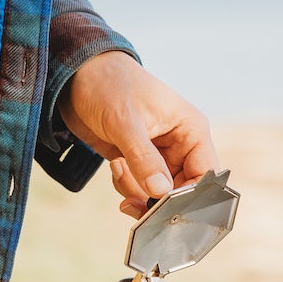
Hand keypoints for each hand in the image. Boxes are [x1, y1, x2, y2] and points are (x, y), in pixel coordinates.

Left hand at [59, 51, 218, 213]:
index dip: (190, 195)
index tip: (163, 204)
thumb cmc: (109, 86)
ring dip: (136, 190)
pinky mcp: (138, 161)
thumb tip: (160, 191)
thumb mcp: (126, 122)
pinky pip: (139, 187)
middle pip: (182, 190)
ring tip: (119, 166)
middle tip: (133, 201)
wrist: (77, 78)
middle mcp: (180, 145)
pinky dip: (125, 185)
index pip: (205, 174)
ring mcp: (159, 155)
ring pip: (158, 193)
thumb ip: (144, 159)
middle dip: (157, 198)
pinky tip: (114, 163)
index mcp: (191, 130)